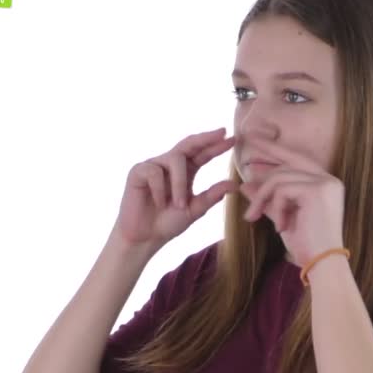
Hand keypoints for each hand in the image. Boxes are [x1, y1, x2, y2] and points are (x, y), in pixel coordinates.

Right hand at [113, 127, 237, 250]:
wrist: (145, 238)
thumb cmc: (168, 223)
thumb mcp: (194, 210)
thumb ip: (211, 196)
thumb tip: (234, 184)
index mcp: (186, 171)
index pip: (203, 153)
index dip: (216, 146)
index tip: (233, 139)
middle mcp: (170, 164)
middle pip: (189, 143)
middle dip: (206, 138)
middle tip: (221, 133)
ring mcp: (153, 165)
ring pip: (175, 160)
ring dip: (180, 184)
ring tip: (180, 205)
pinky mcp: (138, 172)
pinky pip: (154, 172)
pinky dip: (160, 189)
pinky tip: (158, 202)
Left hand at [238, 136, 344, 267]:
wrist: (323, 265)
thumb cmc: (306, 246)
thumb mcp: (282, 217)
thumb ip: (267, 199)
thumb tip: (245, 185)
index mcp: (325, 183)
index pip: (295, 159)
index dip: (273, 148)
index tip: (252, 138)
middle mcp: (329, 179)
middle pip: (286, 165)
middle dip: (262, 175)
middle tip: (242, 181)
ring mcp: (325, 182)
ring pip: (280, 178)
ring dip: (263, 199)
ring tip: (255, 218)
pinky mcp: (317, 190)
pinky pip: (282, 189)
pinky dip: (274, 207)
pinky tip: (279, 227)